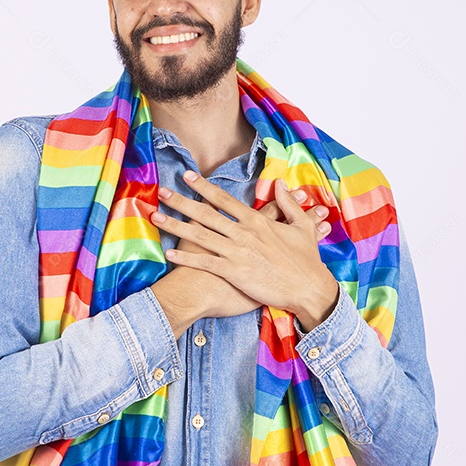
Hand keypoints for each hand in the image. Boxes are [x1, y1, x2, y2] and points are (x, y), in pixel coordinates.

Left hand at [150, 171, 339, 330]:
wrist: (309, 288)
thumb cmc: (306, 260)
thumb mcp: (303, 226)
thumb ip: (288, 204)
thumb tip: (280, 183)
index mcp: (257, 221)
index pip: (225, 200)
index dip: (204, 187)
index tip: (187, 176)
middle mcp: (243, 233)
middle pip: (206, 214)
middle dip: (181, 201)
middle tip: (162, 192)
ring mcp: (237, 252)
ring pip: (200, 235)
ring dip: (176, 226)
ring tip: (156, 217)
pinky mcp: (234, 272)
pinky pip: (205, 262)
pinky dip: (186, 257)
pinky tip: (169, 252)